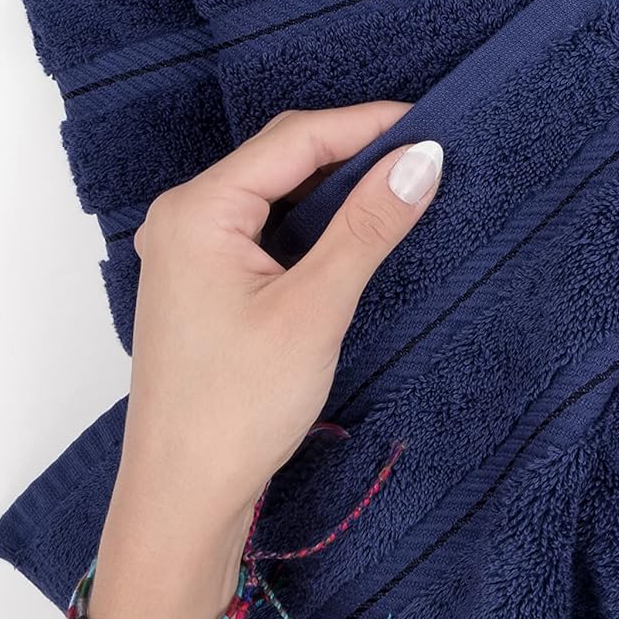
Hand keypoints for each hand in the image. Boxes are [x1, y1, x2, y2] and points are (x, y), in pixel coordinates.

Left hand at [91, 101, 441, 618]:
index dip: (367, 124)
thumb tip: (421, 160)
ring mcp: (191, 252)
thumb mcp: (314, 310)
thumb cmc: (235, 408)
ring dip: (337, 190)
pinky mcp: (206, 284)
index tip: (433, 124)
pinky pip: (267, 230)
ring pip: (277, 195)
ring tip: (403, 187)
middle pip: (282, 159)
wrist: (185, 493)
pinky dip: (315, 226)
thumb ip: (367, 228)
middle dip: (355, 151)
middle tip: (427, 155)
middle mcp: (185, 218)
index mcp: (197, 210)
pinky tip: (357, 233)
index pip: (294, 139)